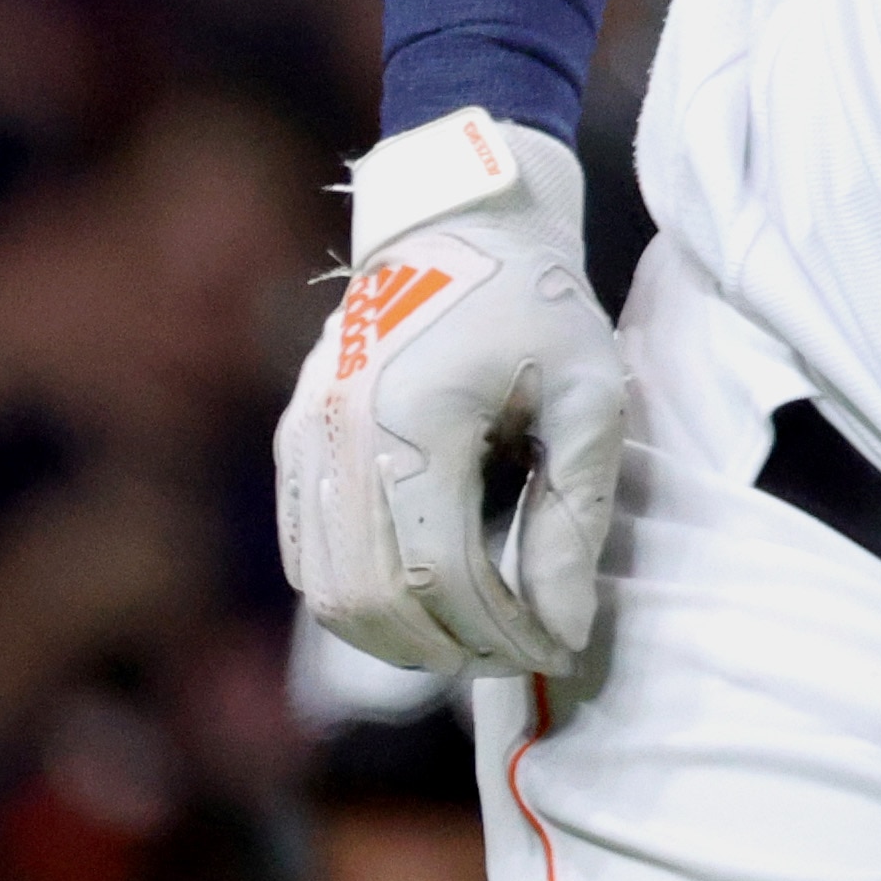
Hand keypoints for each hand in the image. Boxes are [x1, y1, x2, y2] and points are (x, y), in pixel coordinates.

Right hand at [273, 112, 621, 675]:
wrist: (461, 228)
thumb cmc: (540, 306)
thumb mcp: (590, 397)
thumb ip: (573, 517)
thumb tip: (561, 629)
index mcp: (414, 414)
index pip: (441, 573)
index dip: (500, 631)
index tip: (557, 649)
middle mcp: (337, 433)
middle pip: (374, 600)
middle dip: (453, 648)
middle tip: (521, 652)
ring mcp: (301, 438)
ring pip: (328, 593)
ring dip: (401, 640)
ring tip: (480, 637)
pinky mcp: (291, 442)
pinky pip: (307, 559)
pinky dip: (361, 602)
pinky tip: (427, 605)